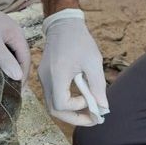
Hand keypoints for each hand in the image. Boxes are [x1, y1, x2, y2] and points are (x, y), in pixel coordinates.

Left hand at [0, 0, 29, 80]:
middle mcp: (14, 31)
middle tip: (12, 88)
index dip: (23, 74)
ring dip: (10, 64)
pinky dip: (2, 58)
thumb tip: (19, 76)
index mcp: (17, 34)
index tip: (18, 90)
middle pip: (20, 55)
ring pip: (11, 51)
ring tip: (5, 79)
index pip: (25, 58)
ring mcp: (4, 30)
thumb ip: (5, 59)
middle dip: (18, 71)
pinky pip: (3, 47)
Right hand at [39, 9, 107, 125]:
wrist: (63, 25)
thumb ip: (98, 86)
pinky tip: (79, 97)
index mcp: (57, 75)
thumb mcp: (93, 62)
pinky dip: (66, 102)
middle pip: (54, 110)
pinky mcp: (44, 76)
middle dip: (74, 118)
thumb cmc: (79, 41)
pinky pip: (52, 95)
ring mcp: (43, 78)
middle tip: (92, 119)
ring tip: (87, 110)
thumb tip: (103, 107)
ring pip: (52, 105)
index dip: (77, 108)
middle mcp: (46, 79)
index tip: (90, 99)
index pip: (61, 104)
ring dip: (70, 111)